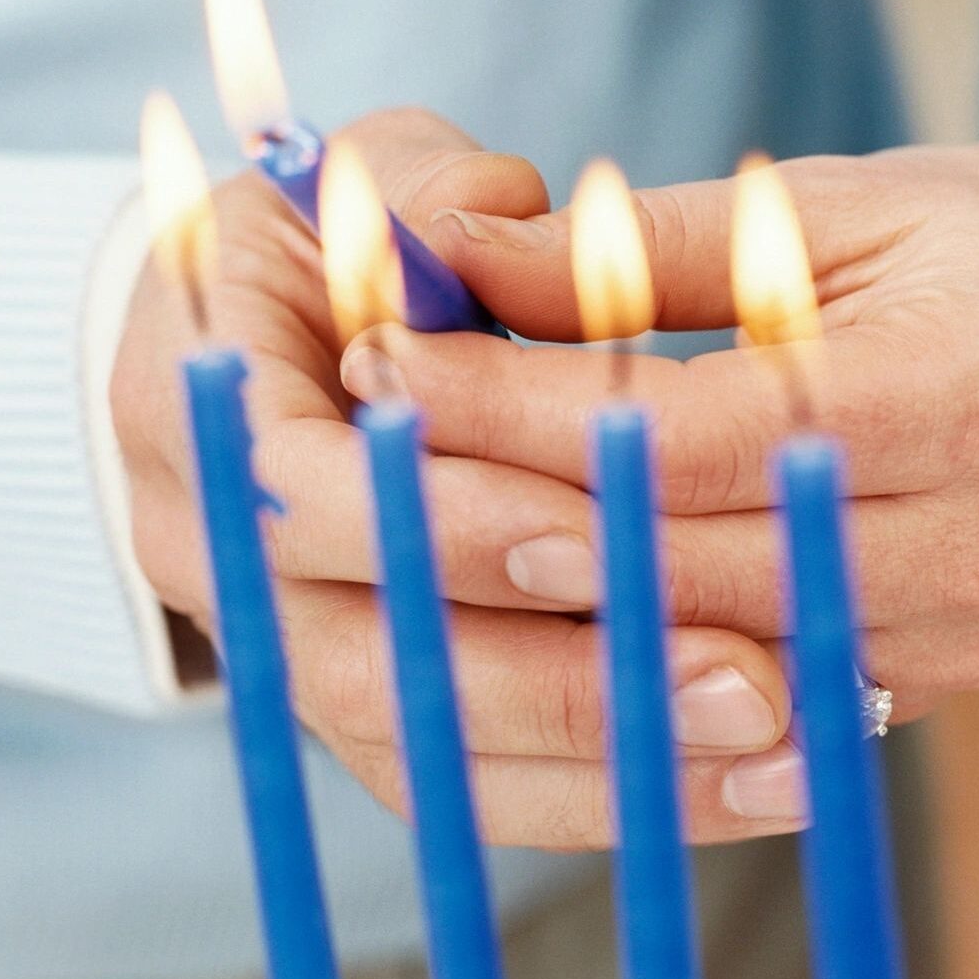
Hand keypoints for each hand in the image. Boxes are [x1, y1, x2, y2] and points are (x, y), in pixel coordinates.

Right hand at [112, 108, 804, 847]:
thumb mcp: (368, 184)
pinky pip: (477, 792)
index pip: (302, 499)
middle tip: (745, 679)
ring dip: (608, 768)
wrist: (263, 350)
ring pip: (430, 759)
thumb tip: (495, 220)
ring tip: (784, 751)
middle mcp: (211, 564)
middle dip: (557, 682)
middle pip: (365, 669)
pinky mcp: (368, 719)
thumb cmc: (331, 248)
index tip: (600, 528)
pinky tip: (754, 782)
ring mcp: (287, 657)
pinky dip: (611, 794)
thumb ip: (434, 198)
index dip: (449, 522)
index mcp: (193, 413)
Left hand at [349, 141, 978, 719]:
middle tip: (363, 464)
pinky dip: (643, 673)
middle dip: (503, 515)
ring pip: (707, 663)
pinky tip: (539, 633)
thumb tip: (461, 260)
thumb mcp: (836, 208)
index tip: (386, 370)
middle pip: (683, 564)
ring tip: (418, 551)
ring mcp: (963, 637)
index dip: (520, 413)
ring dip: (550, 612)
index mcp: (963, 387)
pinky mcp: (936, 689)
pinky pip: (756, 710)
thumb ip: (650, 253)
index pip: (689, 432)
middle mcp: (976, 537)